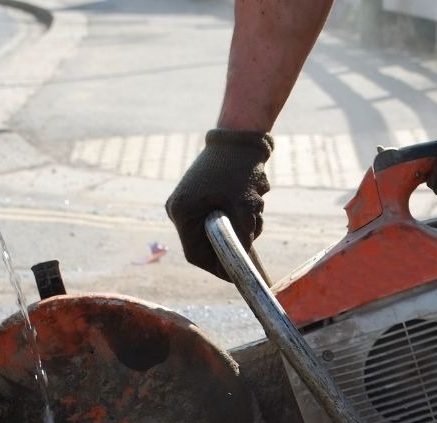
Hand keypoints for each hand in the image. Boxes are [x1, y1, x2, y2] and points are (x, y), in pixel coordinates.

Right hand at [166, 129, 273, 279]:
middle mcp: (181, 208)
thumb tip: (245, 268)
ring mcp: (192, 201)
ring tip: (255, 203)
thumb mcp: (243, 210)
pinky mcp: (204, 195)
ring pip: (220, 230)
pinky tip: (252, 196)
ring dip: (243, 224)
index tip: (242, 272)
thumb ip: (241, 241)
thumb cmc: (239, 170)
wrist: (242, 136)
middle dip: (236, 240)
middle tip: (255, 226)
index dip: (220, 267)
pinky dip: (241, 213)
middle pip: (209, 243)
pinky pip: (223, 216)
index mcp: (182, 211)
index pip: (197, 255)